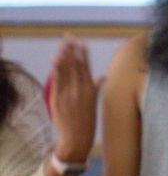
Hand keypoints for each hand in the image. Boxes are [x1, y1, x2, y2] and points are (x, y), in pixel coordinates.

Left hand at [49, 36, 99, 160]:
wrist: (77, 138)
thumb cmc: (86, 121)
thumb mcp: (94, 103)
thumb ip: (96, 87)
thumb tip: (103, 76)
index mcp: (91, 89)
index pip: (86, 66)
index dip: (82, 53)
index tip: (80, 41)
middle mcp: (81, 89)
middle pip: (76, 65)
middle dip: (72, 50)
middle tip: (68, 37)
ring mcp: (69, 93)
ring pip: (67, 70)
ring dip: (64, 56)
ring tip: (62, 44)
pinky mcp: (58, 98)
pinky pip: (57, 80)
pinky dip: (56, 69)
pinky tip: (56, 59)